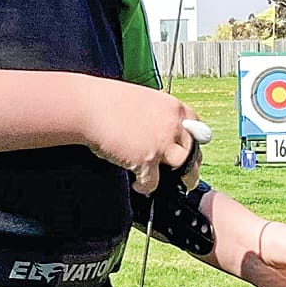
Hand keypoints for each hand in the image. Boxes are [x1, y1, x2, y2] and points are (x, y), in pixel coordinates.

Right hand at [81, 79, 202, 193]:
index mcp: (173, 107)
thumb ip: (156, 114)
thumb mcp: (142, 99)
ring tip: (171, 184)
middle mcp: (172, 125)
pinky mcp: (146, 161)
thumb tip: (156, 129)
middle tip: (186, 175)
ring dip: (180, 179)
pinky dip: (145, 187)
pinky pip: (154, 183)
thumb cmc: (107, 100)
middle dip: (191, 164)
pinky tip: (137, 185)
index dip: (193, 141)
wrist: (88, 107)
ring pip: (185, 168)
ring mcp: (161, 144)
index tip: (189, 149)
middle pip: (194, 150)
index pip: (197, 127)